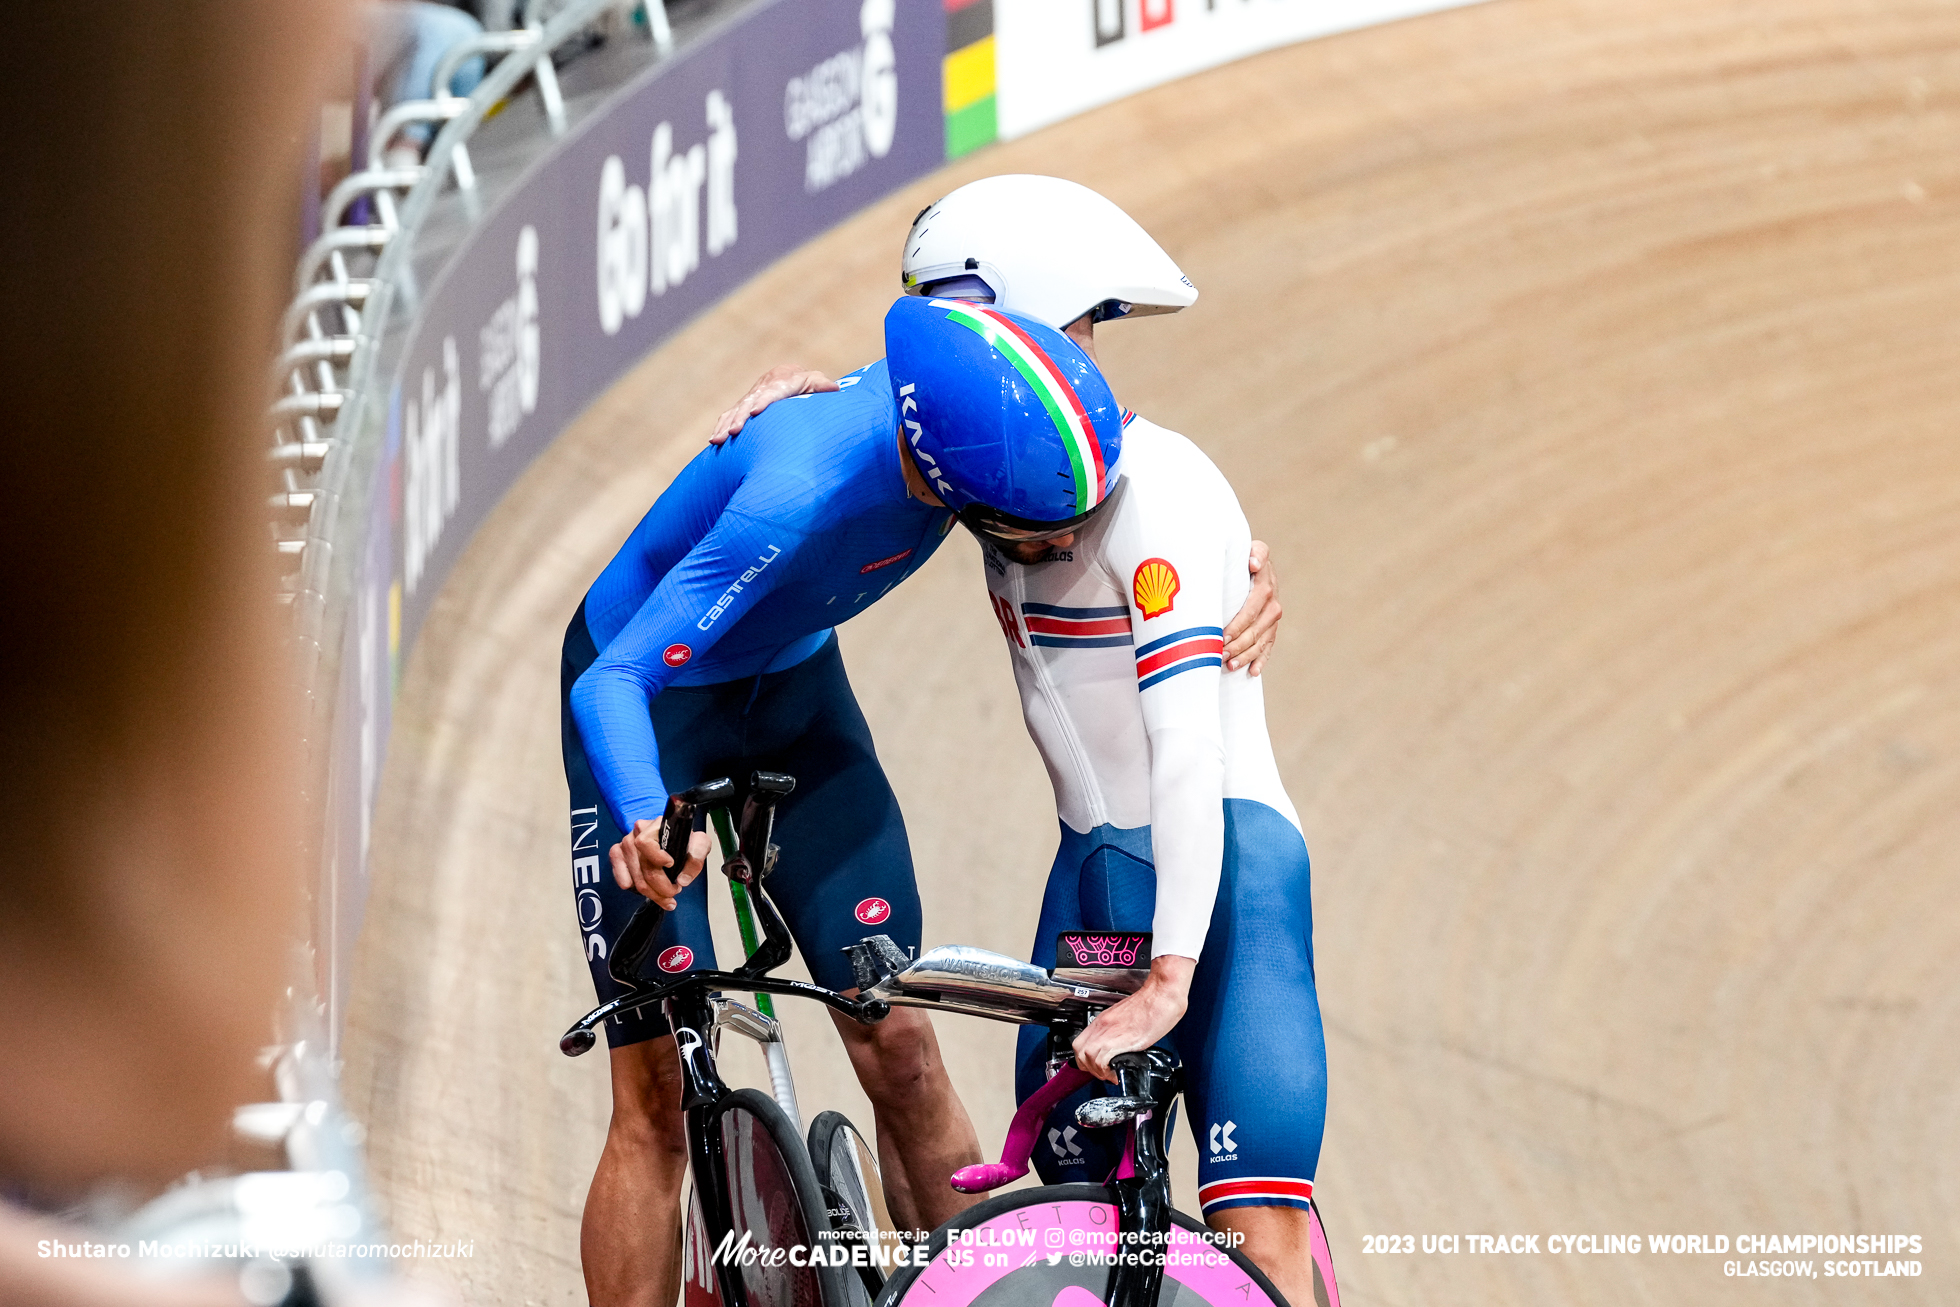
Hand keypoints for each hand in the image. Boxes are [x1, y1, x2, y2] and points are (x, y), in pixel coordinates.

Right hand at [610, 817, 710, 908]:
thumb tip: (682, 880)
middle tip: (674, 891)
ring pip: (635, 879)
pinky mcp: (618, 855)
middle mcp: (637, 832)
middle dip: (661, 887)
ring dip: (652, 893)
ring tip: (666, 896)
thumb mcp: (699, 843)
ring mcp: (625, 844)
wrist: (672, 837)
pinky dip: (635, 890)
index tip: (671, 864)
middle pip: (644, 868)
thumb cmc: (683, 840)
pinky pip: (621, 879)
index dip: (657, 857)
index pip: (644, 843)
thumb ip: (696, 857)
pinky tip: (648, 892)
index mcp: (656, 825)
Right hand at [709, 364, 838, 442]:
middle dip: (740, 417)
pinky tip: (714, 440)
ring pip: (735, 410)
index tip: (755, 412)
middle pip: (748, 402)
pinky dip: (721, 426)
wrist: (787, 375)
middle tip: (733, 432)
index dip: (763, 401)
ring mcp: (751, 397)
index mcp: (781, 382)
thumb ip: (823, 386)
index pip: (771, 392)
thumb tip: (835, 389)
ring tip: (717, 440)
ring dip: (725, 425)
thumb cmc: (808, 384)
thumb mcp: (816, 382)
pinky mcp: (743, 406)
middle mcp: (763, 388)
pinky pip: (729, 415)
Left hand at [1072, 956, 1194, 1080]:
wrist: (1160, 996)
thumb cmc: (1150, 1004)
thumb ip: (1118, 1030)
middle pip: (1079, 1051)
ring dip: (1097, 1071)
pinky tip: (1118, 1073)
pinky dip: (1107, 1072)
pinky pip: (1102, 1061)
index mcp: (1103, 1020)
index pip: (1080, 1042)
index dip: (1084, 1058)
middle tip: (1101, 1072)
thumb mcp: (1127, 1017)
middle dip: (1088, 1066)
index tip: (1095, 1065)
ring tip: (1110, 1074)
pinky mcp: (1121, 1040)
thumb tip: (1118, 1045)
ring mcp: (1110, 1032)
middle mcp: (1103, 1026)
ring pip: (1087, 1057)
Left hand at [1222, 539, 1280, 674]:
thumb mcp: (1247, 549)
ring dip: (1246, 655)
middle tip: (1219, 654)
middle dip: (1237, 644)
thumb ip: (1254, 552)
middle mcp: (1272, 601)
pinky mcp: (1271, 627)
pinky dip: (1261, 660)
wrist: (1252, 562)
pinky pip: (1268, 646)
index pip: (1252, 607)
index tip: (1223, 635)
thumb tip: (1254, 563)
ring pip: (1261, 640)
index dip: (1239, 623)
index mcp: (1264, 582)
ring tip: (1230, 665)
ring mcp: (1273, 616)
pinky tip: (1252, 672)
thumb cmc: (1240, 557)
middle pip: (1255, 628)